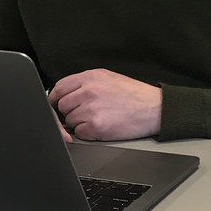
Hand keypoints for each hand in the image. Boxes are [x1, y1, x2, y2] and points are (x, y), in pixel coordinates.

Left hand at [48, 69, 162, 141]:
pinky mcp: (95, 126)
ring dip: (80, 123)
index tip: (57, 104)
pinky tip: (102, 126)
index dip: (56, 98)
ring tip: (99, 117)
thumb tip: (66, 92)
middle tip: (87, 112)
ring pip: (69, 121)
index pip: (59, 87)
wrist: (154, 109)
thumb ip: (86, 83)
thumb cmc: (135, 95)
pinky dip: (88, 133)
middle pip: (62, 106)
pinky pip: (79, 133)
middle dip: (71, 111)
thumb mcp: (109, 78)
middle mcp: (89, 91)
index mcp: (91, 77)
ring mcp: (91, 109)